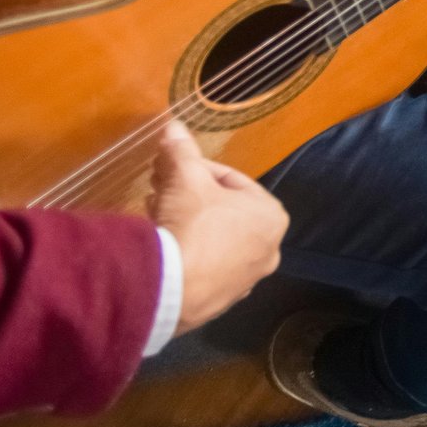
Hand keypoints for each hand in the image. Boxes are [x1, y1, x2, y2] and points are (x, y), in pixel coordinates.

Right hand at [146, 121, 287, 334]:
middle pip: (222, 210)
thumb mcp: (185, 177)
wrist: (171, 289)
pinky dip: (184, 252)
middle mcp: (268, 250)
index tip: (170, 165)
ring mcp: (246, 280)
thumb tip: (174, 124)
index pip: (231, 179)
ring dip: (185, 221)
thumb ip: (181, 150)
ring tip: (154, 210)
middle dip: (188, 194)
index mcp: (271, 216)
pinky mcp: (220, 302)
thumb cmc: (192, 224)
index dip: (196, 168)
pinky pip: (201, 266)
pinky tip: (161, 245)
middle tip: (159, 185)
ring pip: (212, 239)